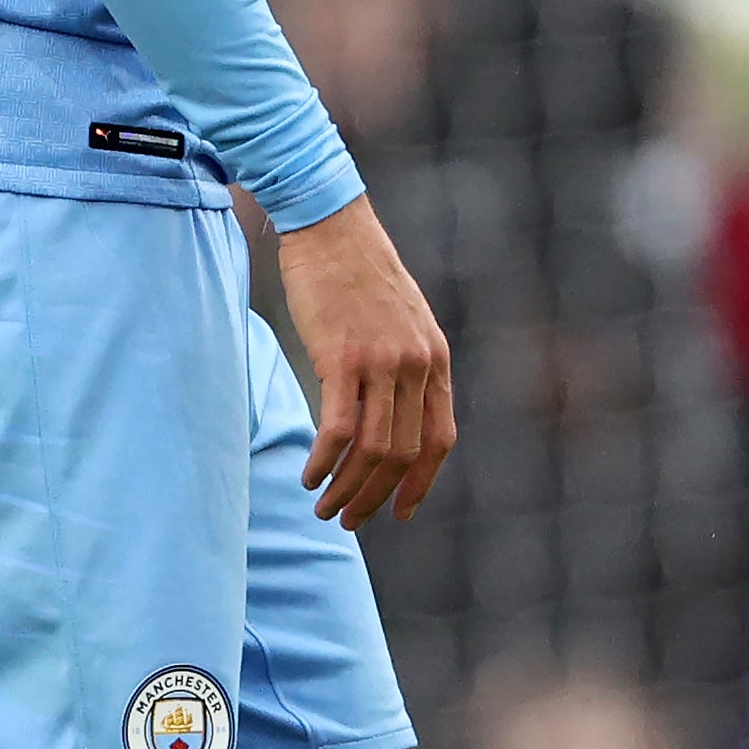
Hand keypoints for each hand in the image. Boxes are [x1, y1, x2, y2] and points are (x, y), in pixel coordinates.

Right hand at [277, 195, 456, 528]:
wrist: (332, 228)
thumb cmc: (359, 276)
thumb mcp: (402, 323)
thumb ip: (406, 367)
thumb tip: (393, 414)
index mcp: (436, 361)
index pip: (440, 440)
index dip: (421, 483)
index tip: (402, 513)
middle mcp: (417, 366)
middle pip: (404, 454)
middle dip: (377, 496)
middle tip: (349, 520)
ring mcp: (382, 363)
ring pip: (373, 448)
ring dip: (348, 487)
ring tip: (325, 507)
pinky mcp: (342, 358)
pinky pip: (337, 428)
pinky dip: (324, 460)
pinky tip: (309, 475)